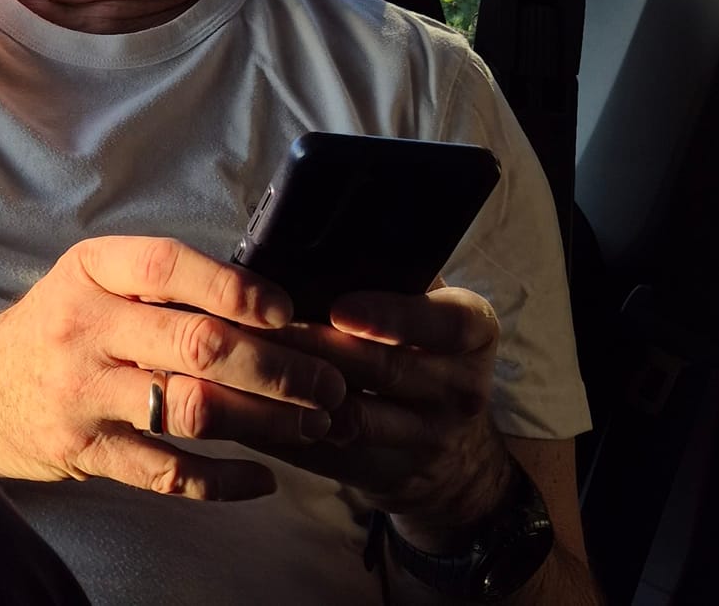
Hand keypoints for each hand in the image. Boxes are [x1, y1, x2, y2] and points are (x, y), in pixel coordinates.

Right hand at [0, 236, 348, 500]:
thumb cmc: (53, 331)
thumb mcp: (88, 284)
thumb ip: (158, 286)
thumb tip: (265, 299)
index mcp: (90, 271)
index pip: (168, 265)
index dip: (235, 286)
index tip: (286, 311)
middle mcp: (84, 327)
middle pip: (197, 343)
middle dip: (277, 366)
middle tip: (327, 383)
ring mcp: (81, 392)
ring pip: (192, 409)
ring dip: (265, 422)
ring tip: (309, 426)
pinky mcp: (84, 450)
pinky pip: (168, 473)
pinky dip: (225, 482)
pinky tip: (262, 480)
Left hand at [256, 283, 511, 542]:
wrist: (456, 452)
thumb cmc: (418, 347)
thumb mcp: (425, 306)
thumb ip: (385, 276)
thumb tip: (307, 243)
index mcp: (472, 330)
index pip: (441, 323)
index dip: (390, 317)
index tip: (340, 310)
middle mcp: (462, 387)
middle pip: (385, 368)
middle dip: (316, 346)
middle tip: (259, 326)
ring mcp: (431, 438)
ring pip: (354, 417)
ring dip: (294, 391)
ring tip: (245, 363)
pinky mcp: (391, 475)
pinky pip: (328, 455)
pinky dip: (284, 432)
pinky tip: (246, 409)